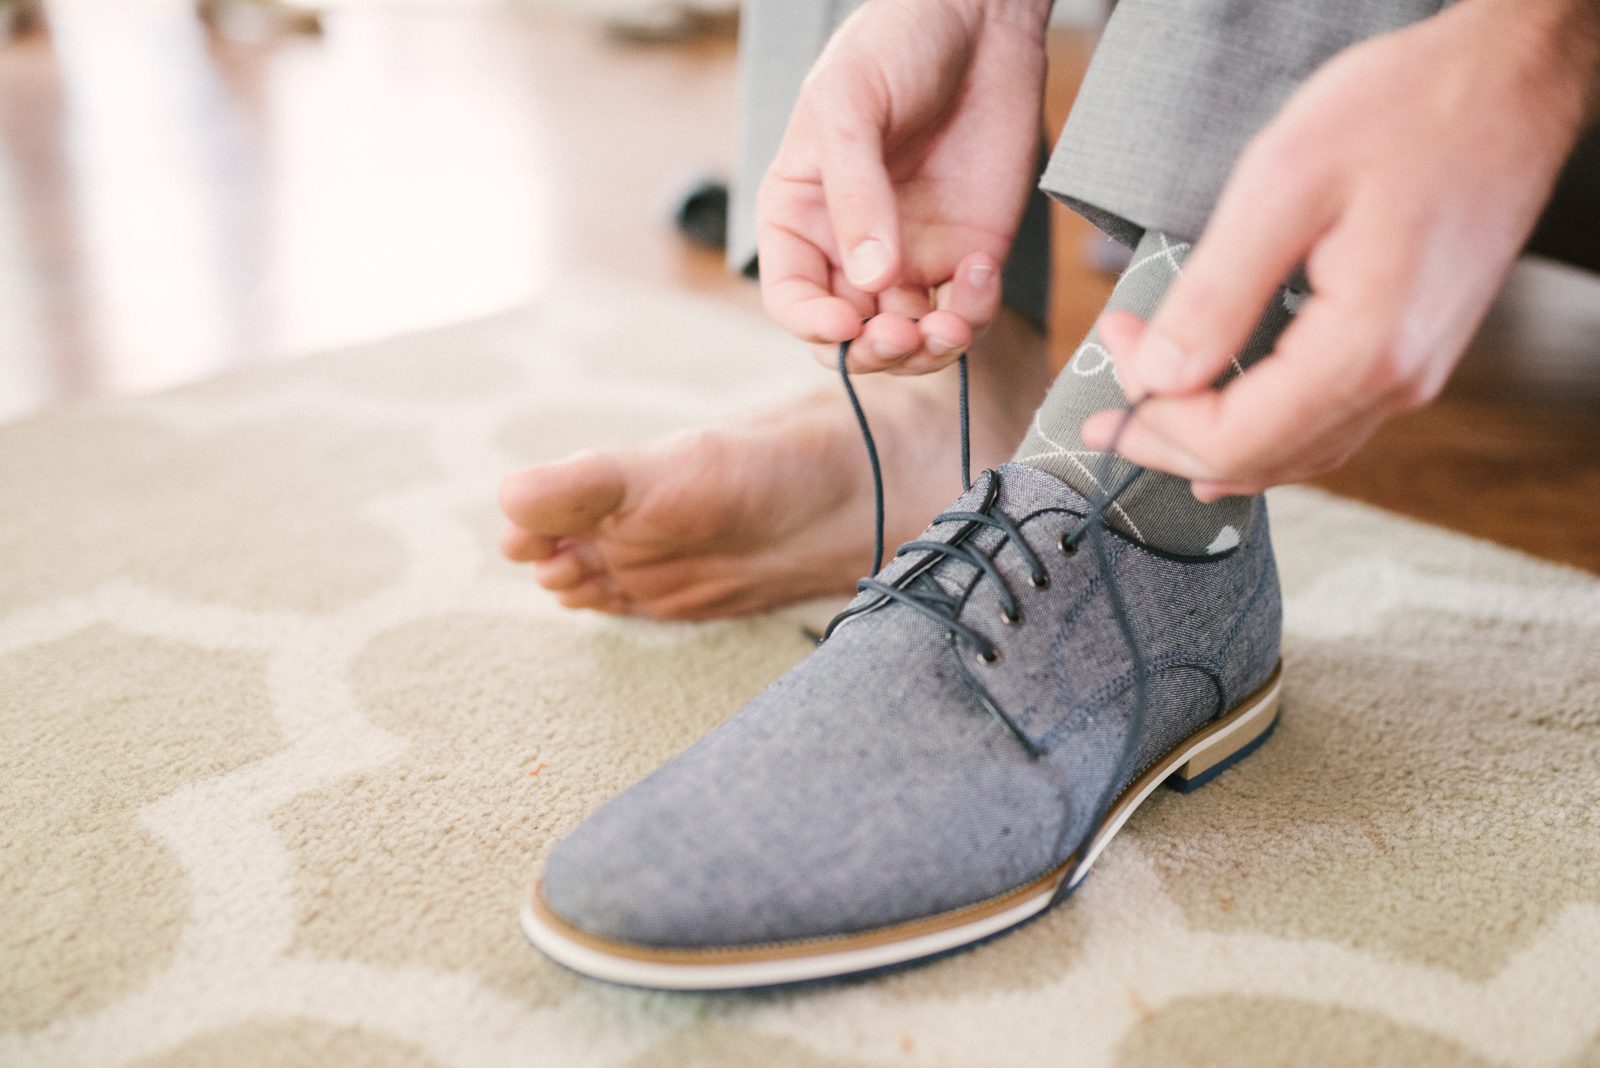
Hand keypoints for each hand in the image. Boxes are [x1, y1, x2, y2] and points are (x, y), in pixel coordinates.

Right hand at [757, 0, 1050, 374]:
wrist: (978, 20)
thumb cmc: (893, 45)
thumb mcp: (849, 105)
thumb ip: (855, 191)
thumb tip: (872, 278)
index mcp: (800, 217)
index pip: (791, 297)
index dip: (812, 324)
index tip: (847, 325)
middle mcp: (851, 249)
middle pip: (850, 336)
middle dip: (875, 351)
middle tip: (903, 334)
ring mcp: (910, 257)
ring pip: (909, 341)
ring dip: (928, 348)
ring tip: (949, 322)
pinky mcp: (966, 255)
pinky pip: (965, 312)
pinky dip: (974, 312)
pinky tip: (980, 271)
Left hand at [1082, 0, 1599, 499]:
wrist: (1514, 80)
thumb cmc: (1407, 109)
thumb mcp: (1284, 184)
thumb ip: (1215, 294)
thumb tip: (1157, 376)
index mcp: (1362, 349)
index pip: (1231, 437)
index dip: (1153, 413)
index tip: (1113, 345)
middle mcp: (1396, 381)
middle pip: (1259, 462)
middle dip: (1168, 444)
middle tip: (1104, 412)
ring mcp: (1412, 373)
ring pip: (1296, 457)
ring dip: (1213, 449)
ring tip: (1148, 423)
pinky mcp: (1414, 352)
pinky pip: (1328, 427)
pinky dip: (1264, 435)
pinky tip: (1228, 424)